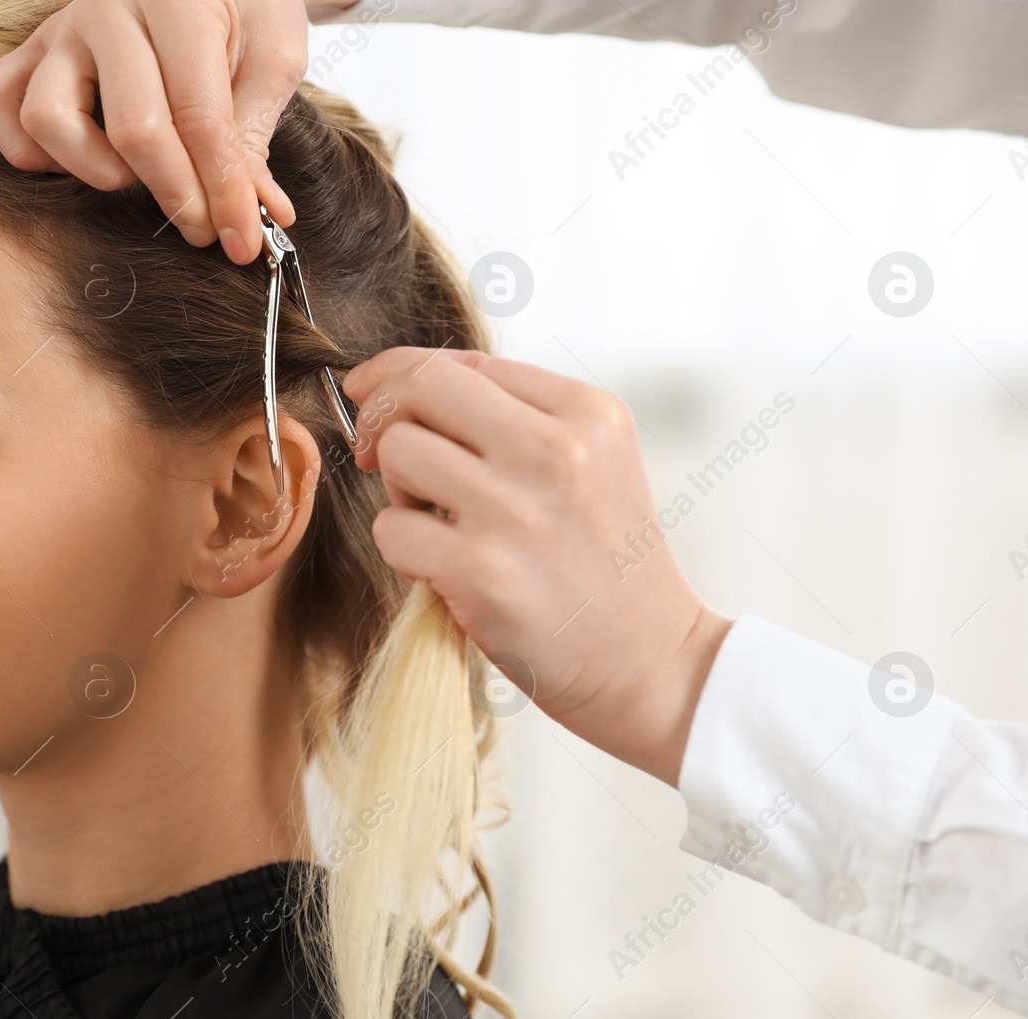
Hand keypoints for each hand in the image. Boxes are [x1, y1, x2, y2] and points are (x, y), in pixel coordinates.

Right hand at [0, 0, 371, 263]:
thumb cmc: (249, 1)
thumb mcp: (276, 59)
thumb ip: (254, 136)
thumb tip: (254, 216)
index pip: (197, 116)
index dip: (221, 190)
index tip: (241, 240)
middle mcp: (110, 3)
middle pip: (131, 128)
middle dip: (175, 194)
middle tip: (205, 227)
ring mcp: (65, 23)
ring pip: (47, 118)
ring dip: (96, 169)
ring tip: (141, 174)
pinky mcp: (38, 43)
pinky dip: (30, 147)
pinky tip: (80, 159)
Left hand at [341, 348, 733, 786]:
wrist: (656, 666)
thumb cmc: (609, 570)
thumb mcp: (596, 465)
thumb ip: (519, 418)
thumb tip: (405, 386)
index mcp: (587, 413)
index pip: (464, 361)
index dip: (399, 372)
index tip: (371, 394)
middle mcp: (556, 449)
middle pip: (420, 388)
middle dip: (382, 416)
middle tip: (379, 456)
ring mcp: (516, 509)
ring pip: (399, 452)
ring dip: (400, 491)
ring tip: (442, 524)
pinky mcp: (482, 570)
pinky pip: (392, 529)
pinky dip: (403, 550)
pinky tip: (443, 570)